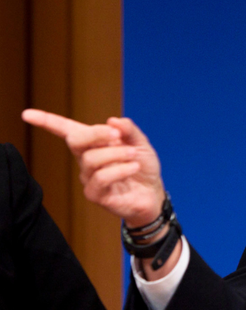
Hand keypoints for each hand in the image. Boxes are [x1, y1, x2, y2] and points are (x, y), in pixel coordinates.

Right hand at [21, 109, 164, 227]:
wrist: (153, 193)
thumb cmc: (142, 166)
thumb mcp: (140, 143)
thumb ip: (128, 130)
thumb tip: (112, 120)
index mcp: (93, 144)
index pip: (66, 130)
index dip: (47, 121)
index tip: (27, 114)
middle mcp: (86, 160)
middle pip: (76, 140)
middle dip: (96, 133)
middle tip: (117, 135)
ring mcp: (88, 178)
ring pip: (91, 159)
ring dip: (116, 153)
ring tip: (133, 155)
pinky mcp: (95, 195)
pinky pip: (101, 178)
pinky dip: (120, 169)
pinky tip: (133, 167)